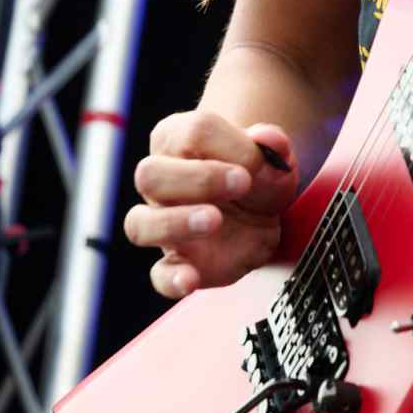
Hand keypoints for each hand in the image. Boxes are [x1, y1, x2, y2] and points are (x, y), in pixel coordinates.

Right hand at [124, 110, 297, 299]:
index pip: (189, 133)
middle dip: (198, 178)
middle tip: (242, 184)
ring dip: (176, 222)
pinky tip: (191, 279)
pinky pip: (159, 275)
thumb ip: (272, 143)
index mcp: (178, 140)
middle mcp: (162, 181)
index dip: (227, 144)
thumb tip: (269, 140)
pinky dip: (172, 279)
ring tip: (215, 220)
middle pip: (150, 174)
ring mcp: (163, 224)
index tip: (256, 162)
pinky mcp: (177, 262)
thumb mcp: (271, 155)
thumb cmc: (257, 174)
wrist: (261, 212)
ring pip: (140, 224)